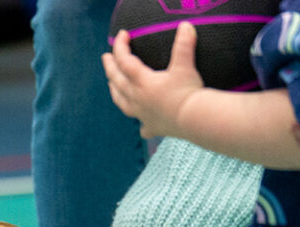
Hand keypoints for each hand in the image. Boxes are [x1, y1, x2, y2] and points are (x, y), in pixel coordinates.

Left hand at [102, 24, 203, 138]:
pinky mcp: (154, 128)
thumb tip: (185, 25)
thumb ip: (183, 45)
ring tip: (111, 86)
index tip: (121, 35)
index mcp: (142, 82)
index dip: (120, 47)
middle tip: (105, 58)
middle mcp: (138, 98)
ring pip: (122, 103)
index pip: (125, 61)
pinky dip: (143, 126)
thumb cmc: (187, 92)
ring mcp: (143, 115)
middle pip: (117, 81)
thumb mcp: (185, 66)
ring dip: (115, 92)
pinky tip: (143, 127)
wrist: (194, 120)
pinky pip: (144, 128)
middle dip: (110, 67)